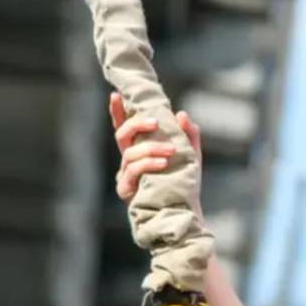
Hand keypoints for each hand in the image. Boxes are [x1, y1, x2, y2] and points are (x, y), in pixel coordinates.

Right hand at [107, 92, 202, 208]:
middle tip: (155, 122)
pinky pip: (134, 171)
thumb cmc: (184, 182)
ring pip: (130, 153)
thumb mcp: (190, 155)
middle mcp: (129, 160)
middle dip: (136, 124)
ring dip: (151, 148)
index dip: (118, 111)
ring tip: (171, 150)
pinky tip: (163, 164)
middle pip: (122, 134)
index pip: (125, 127)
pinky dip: (148, 164)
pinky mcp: (126, 189)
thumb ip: (188, 135)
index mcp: (140, 149)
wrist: (185, 211)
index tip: (115, 95)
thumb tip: (182, 114)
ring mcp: (126, 175)